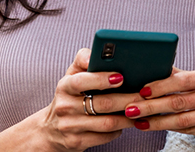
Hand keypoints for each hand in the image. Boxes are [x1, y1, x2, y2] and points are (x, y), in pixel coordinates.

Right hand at [6, 48, 137, 151]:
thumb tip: (97, 53)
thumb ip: (84, 59)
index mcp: (64, 86)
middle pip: (102, 104)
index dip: (101, 79)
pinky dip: (119, 129)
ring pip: (107, 123)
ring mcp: (70, 126)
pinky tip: (127, 122)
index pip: (81, 81)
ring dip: (128, 116)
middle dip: (127, 99)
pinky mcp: (77, 142)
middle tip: (144, 95)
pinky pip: (105, 136)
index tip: (120, 77)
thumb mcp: (72, 75)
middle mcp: (64, 107)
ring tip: (141, 109)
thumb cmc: (70, 95)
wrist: (50, 130)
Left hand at [122, 67, 194, 151]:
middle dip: (151, 106)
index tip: (141, 90)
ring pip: (181, 119)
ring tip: (138, 121)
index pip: (183, 80)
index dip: (161, 85)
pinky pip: (188, 130)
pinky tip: (155, 127)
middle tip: (131, 108)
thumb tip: (153, 67)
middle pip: (179, 102)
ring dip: (156, 121)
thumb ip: (181, 75)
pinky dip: (169, 128)